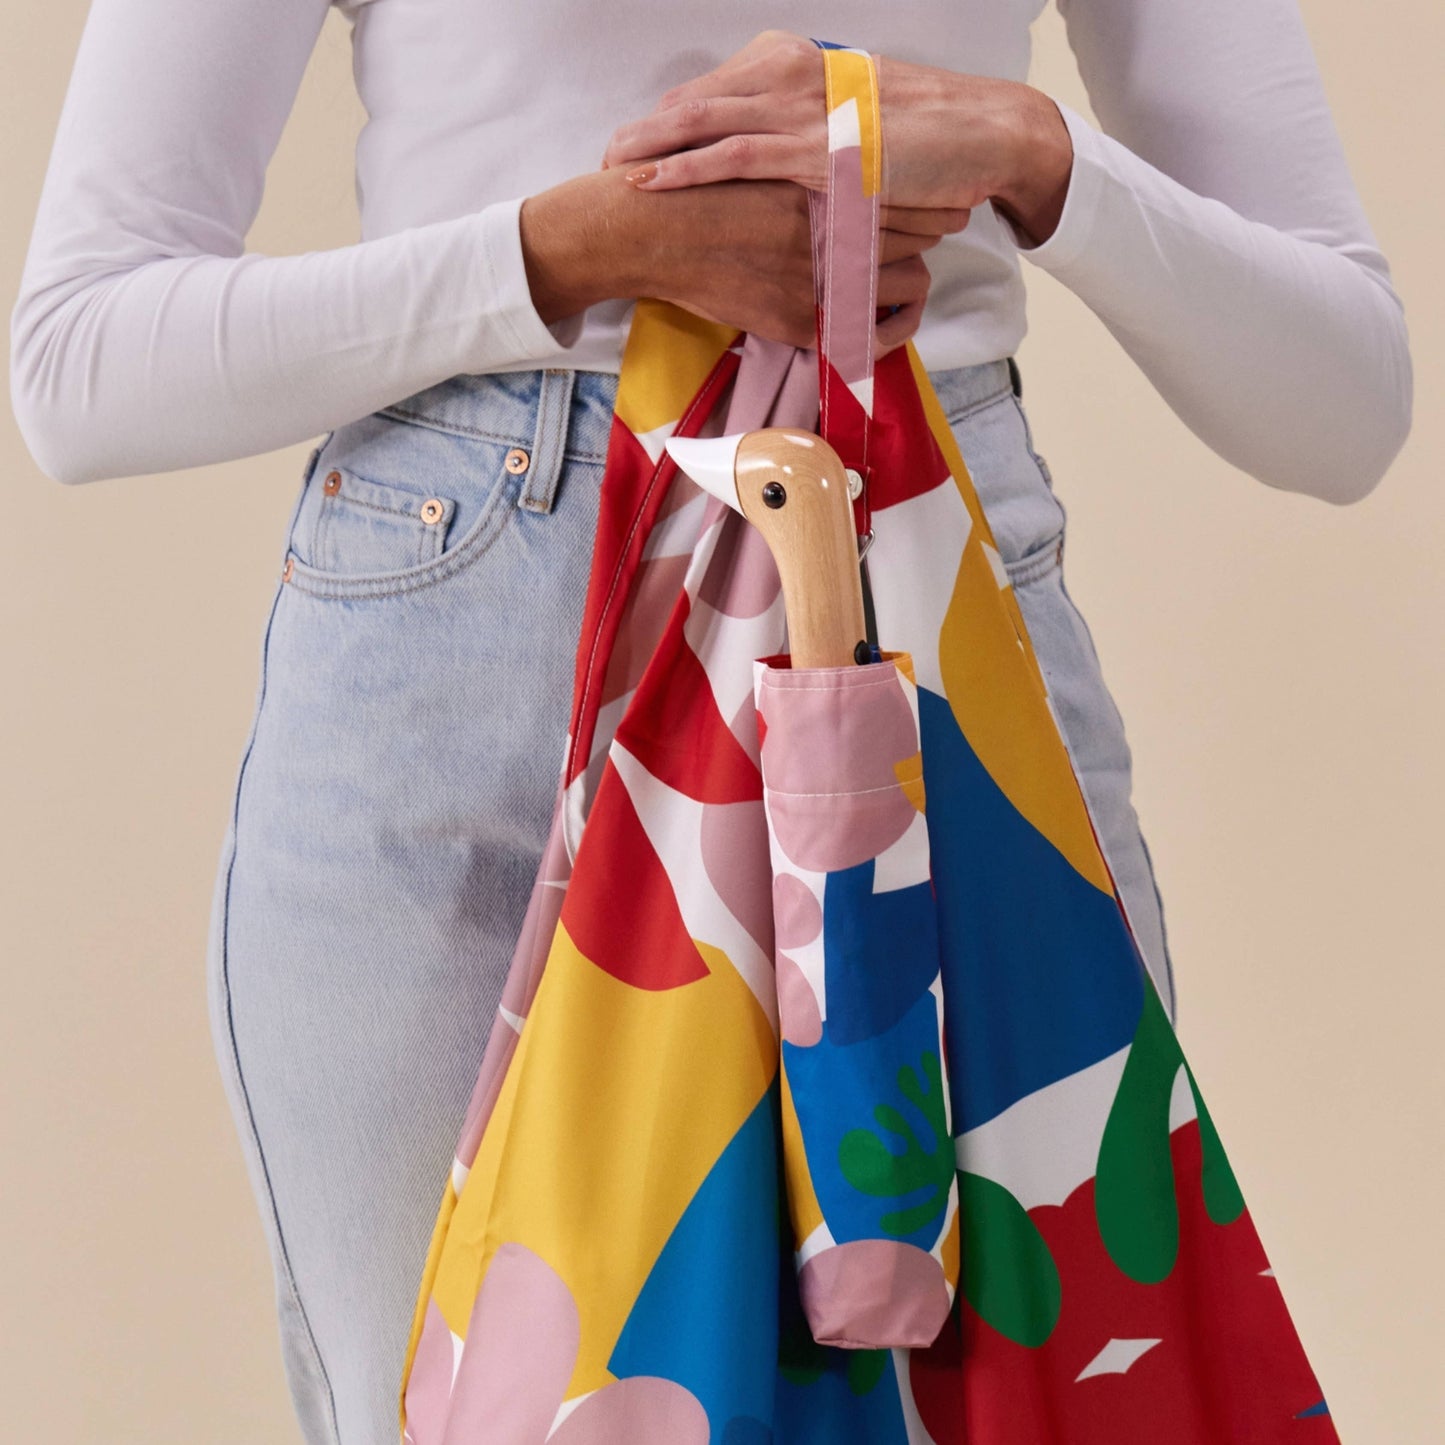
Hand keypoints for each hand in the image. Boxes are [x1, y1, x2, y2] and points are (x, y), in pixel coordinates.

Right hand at [519, 165, 953, 352]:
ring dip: (913, 290)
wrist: (648, 228)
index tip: (932, 208)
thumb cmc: (693, 190)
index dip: (925, 201)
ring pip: (909, 282)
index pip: (907, 192)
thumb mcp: (758, 159)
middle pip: (919, 234)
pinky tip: (879, 332)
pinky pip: (868, 336)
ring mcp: (822, 274)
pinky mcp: (801, 320)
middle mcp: (836, 225)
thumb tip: (832, 181)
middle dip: (929, 237)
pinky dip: (883, 335)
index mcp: (831, 181)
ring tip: (902, 296)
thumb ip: (803, 172)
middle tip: (931, 243)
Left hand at [600, 30, 1072, 246]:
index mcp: (800, 69)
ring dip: (647, 150)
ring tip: (608, 172)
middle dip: (645, 134)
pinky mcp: (811, 149)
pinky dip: (683, 169)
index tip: (641, 149)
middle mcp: (790, 79)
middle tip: (607, 161)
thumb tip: (794, 167)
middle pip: (696, 104)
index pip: (718, 95)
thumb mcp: (861, 129)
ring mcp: (798, 112)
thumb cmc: (932, 139)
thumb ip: (819, 138)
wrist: (985, 135)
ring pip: (700, 124)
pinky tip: (647, 184)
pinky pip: (731, 157)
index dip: (672, 124)